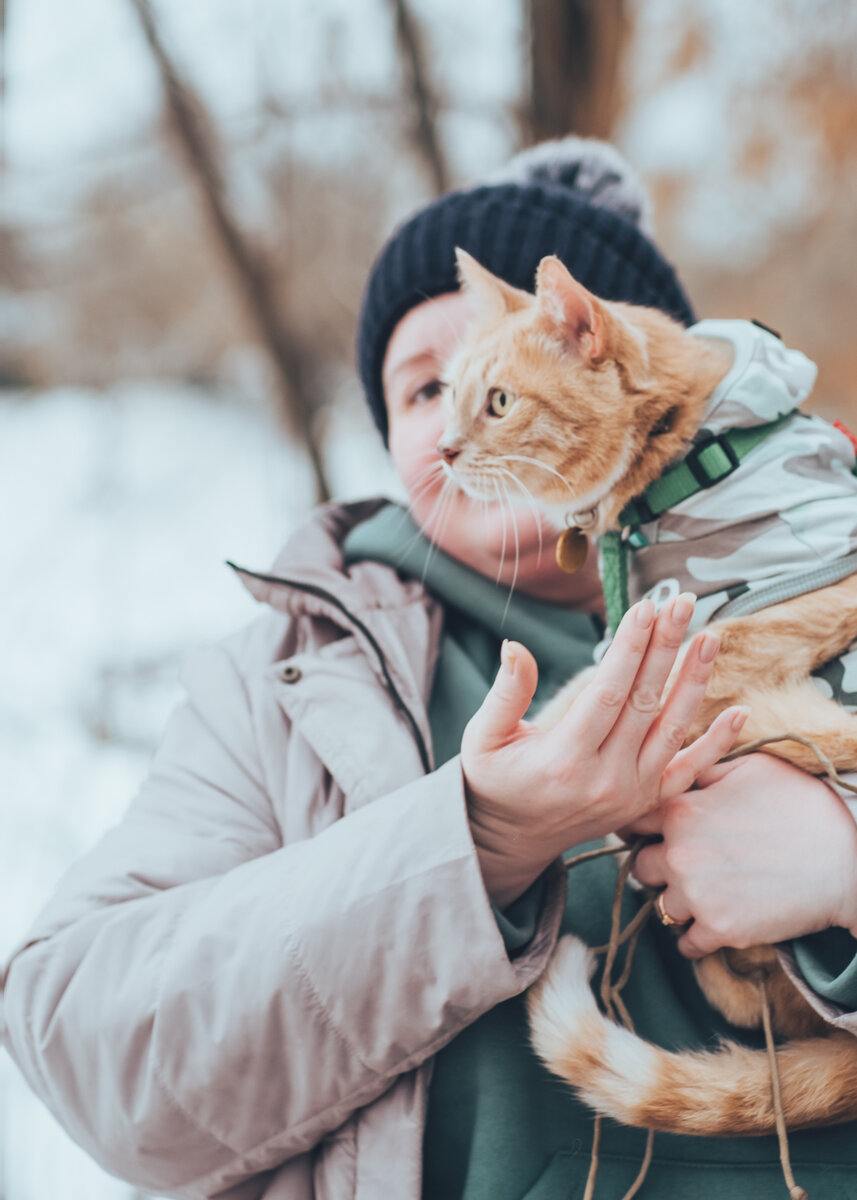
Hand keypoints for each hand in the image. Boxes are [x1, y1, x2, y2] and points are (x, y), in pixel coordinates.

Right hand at [461, 595, 747, 907]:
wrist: (511, 839)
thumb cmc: (494, 780)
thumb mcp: (483, 738)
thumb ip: (505, 693)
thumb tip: (516, 647)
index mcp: (563, 759)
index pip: (607, 693)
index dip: (629, 649)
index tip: (645, 608)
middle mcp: (604, 779)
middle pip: (645, 702)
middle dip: (666, 648)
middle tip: (682, 604)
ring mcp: (630, 793)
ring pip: (672, 730)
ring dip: (694, 681)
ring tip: (710, 637)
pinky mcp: (645, 803)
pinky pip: (688, 771)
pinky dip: (716, 744)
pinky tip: (740, 712)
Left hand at [627, 754, 856, 956]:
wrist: (848, 859)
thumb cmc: (803, 805)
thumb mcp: (750, 768)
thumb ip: (703, 770)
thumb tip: (677, 766)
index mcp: (681, 811)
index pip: (632, 821)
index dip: (641, 827)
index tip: (651, 834)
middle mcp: (679, 854)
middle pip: (640, 868)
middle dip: (658, 867)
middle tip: (683, 868)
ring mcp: (696, 896)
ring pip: (661, 907)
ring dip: (678, 903)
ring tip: (704, 897)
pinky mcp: (719, 931)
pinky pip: (686, 943)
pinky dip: (695, 938)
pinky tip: (712, 924)